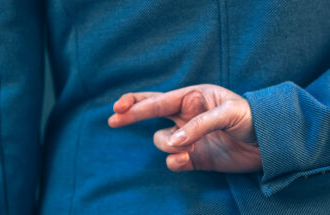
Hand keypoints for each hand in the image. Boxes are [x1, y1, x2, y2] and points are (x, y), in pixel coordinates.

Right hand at [108, 84, 261, 172]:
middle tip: (113, 119)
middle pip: (150, 114)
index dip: (137, 103)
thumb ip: (199, 124)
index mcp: (193, 98)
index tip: (118, 108)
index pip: (159, 99)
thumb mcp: (229, 113)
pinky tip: (186, 159)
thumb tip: (174, 141)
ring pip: (162, 142)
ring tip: (190, 147)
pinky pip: (174, 160)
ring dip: (169, 145)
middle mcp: (186, 117)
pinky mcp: (194, 157)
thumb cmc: (252, 118)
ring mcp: (188, 138)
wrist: (269, 143)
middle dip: (132, 115)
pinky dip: (176, 161)